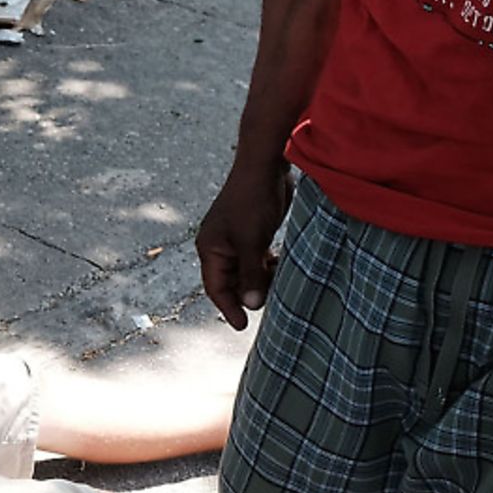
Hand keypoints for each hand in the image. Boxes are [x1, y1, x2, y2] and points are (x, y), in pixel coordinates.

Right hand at [196, 161, 292, 330]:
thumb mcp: (252, 241)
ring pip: (246, 271)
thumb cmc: (252, 201)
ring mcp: (235, 239)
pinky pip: (255, 259)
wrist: (264, 166)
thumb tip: (252, 305)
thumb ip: (252, 274)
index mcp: (210, 249)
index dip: (228, 308)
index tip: (241, 326)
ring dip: (261, 280)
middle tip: (271, 303)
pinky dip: (267, 266)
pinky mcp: (251, 232)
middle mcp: (218, 246)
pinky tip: (281, 267)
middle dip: (248, 293)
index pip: (215, 287)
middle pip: (231, 281)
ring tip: (280, 283)